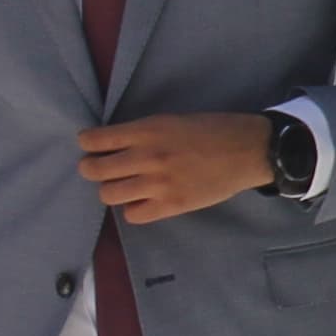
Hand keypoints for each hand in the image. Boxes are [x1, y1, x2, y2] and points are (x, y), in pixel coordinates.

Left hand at [76, 116, 280, 225]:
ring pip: (109, 194)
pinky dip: (133, 209)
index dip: (87, 144)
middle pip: (94, 170)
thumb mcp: (172, 121)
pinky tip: (142, 201)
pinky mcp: (172, 205)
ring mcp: (159, 184)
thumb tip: (114, 147)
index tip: (90, 147)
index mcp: (148, 130)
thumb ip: (143, 134)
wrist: (248, 150)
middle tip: (98, 169)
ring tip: (121, 187)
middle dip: (90, 169)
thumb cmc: (212, 130)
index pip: (96, 140)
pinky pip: (133, 215)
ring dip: (111, 190)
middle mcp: (148, 156)